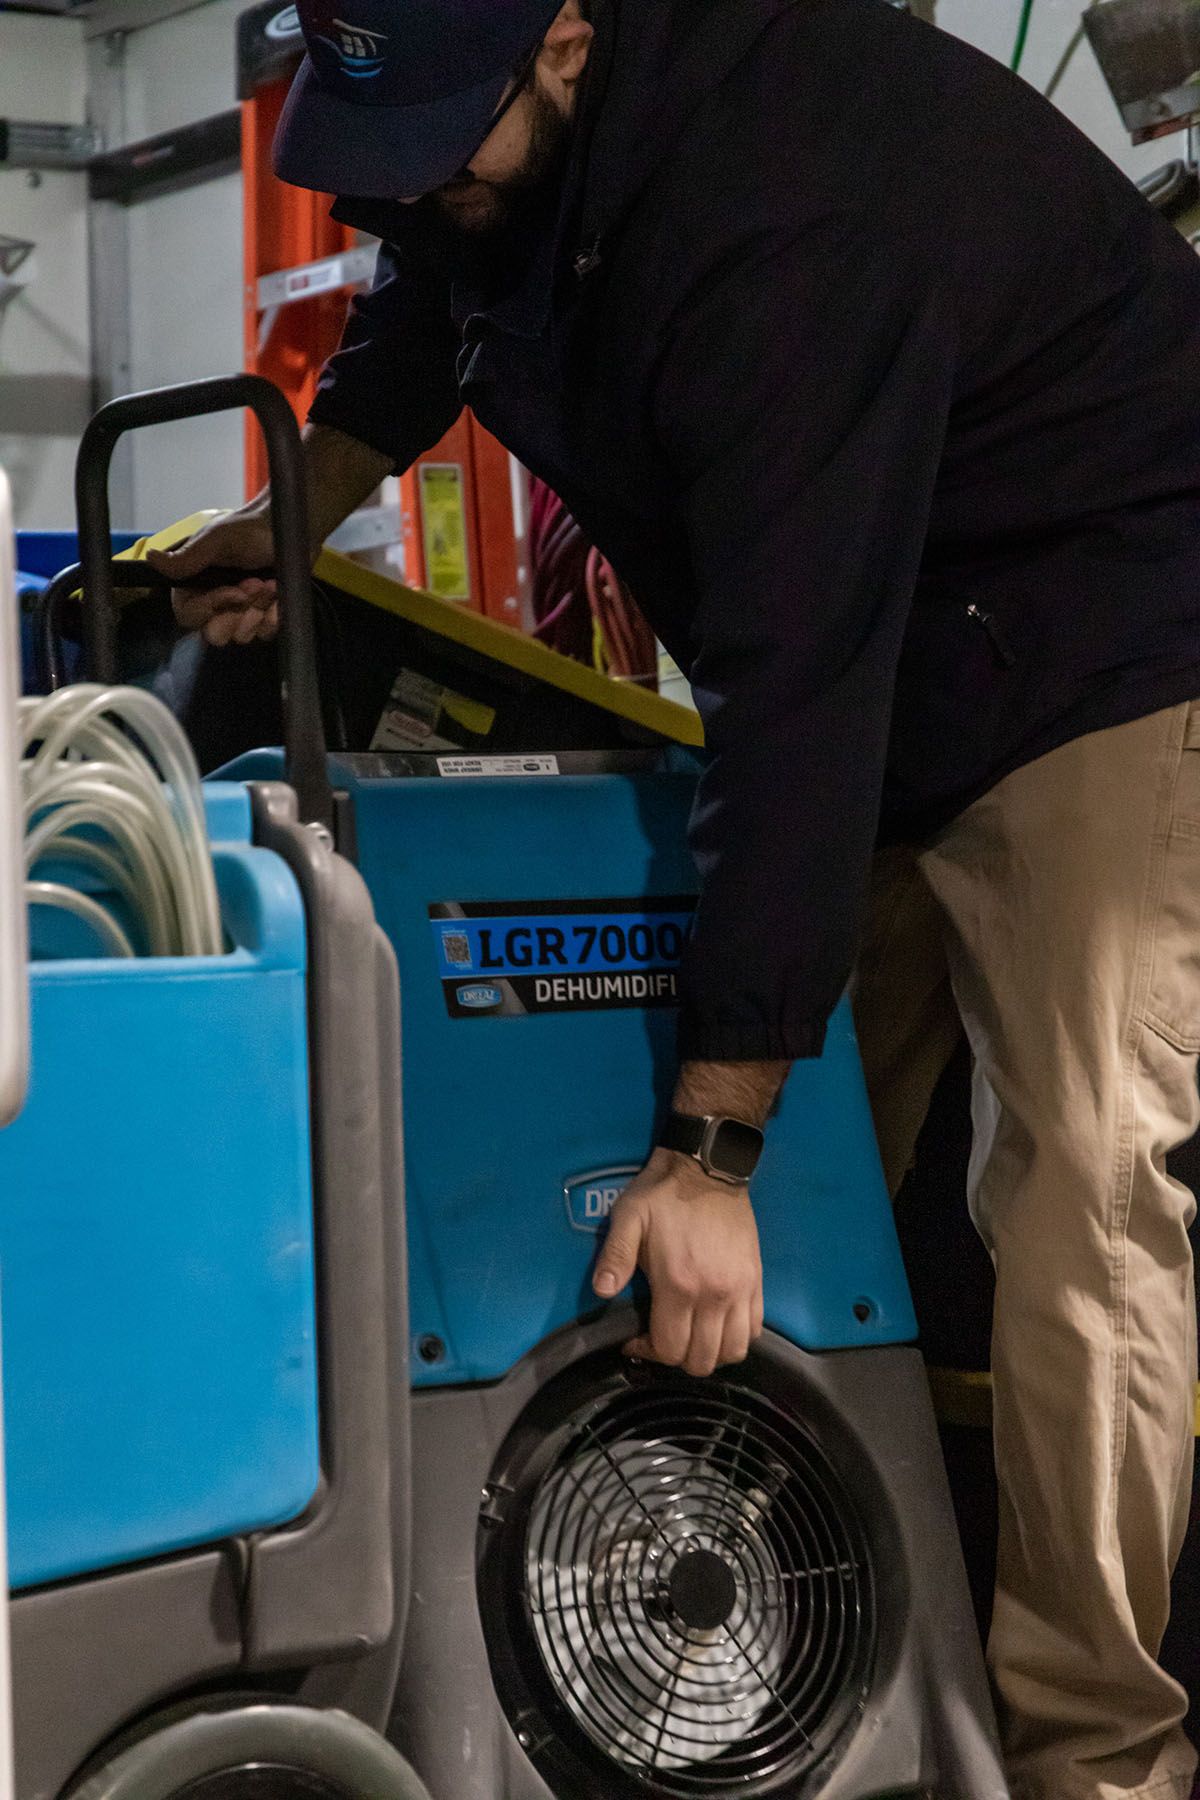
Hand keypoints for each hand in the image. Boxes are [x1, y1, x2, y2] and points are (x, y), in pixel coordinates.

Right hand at [146, 511, 279, 646]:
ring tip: (270, 583)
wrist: (285, 528)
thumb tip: (150, 557)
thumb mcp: (215, 540)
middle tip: (256, 585)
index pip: (189, 616)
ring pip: (241, 636)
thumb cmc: (247, 529)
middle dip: (237, 613)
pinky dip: (274, 615)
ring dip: (258, 609)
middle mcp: (215, 604)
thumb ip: (186, 558)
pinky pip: (264, 633)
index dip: (211, 608)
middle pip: (214, 634)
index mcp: (195, 586)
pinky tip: (279, 594)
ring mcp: (240, 613)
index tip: (235, 591)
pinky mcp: (263, 617)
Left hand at [591, 1148, 763, 1376]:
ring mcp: (740, 1290)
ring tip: (692, 1336)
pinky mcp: (756, 1281)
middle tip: (663, 1337)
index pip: (670, 1349)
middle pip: (702, 1360)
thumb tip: (602, 1291)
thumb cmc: (663, 1194)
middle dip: (678, 1359)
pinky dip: (737, 1338)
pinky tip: (718, 1325)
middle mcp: (714, 1295)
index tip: (636, 1339)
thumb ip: (615, 1256)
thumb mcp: (629, 1217)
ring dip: (711, 1354)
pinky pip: (755, 1329)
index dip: (649, 1352)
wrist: (708, 1168)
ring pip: (734, 1352)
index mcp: (679, 1284)